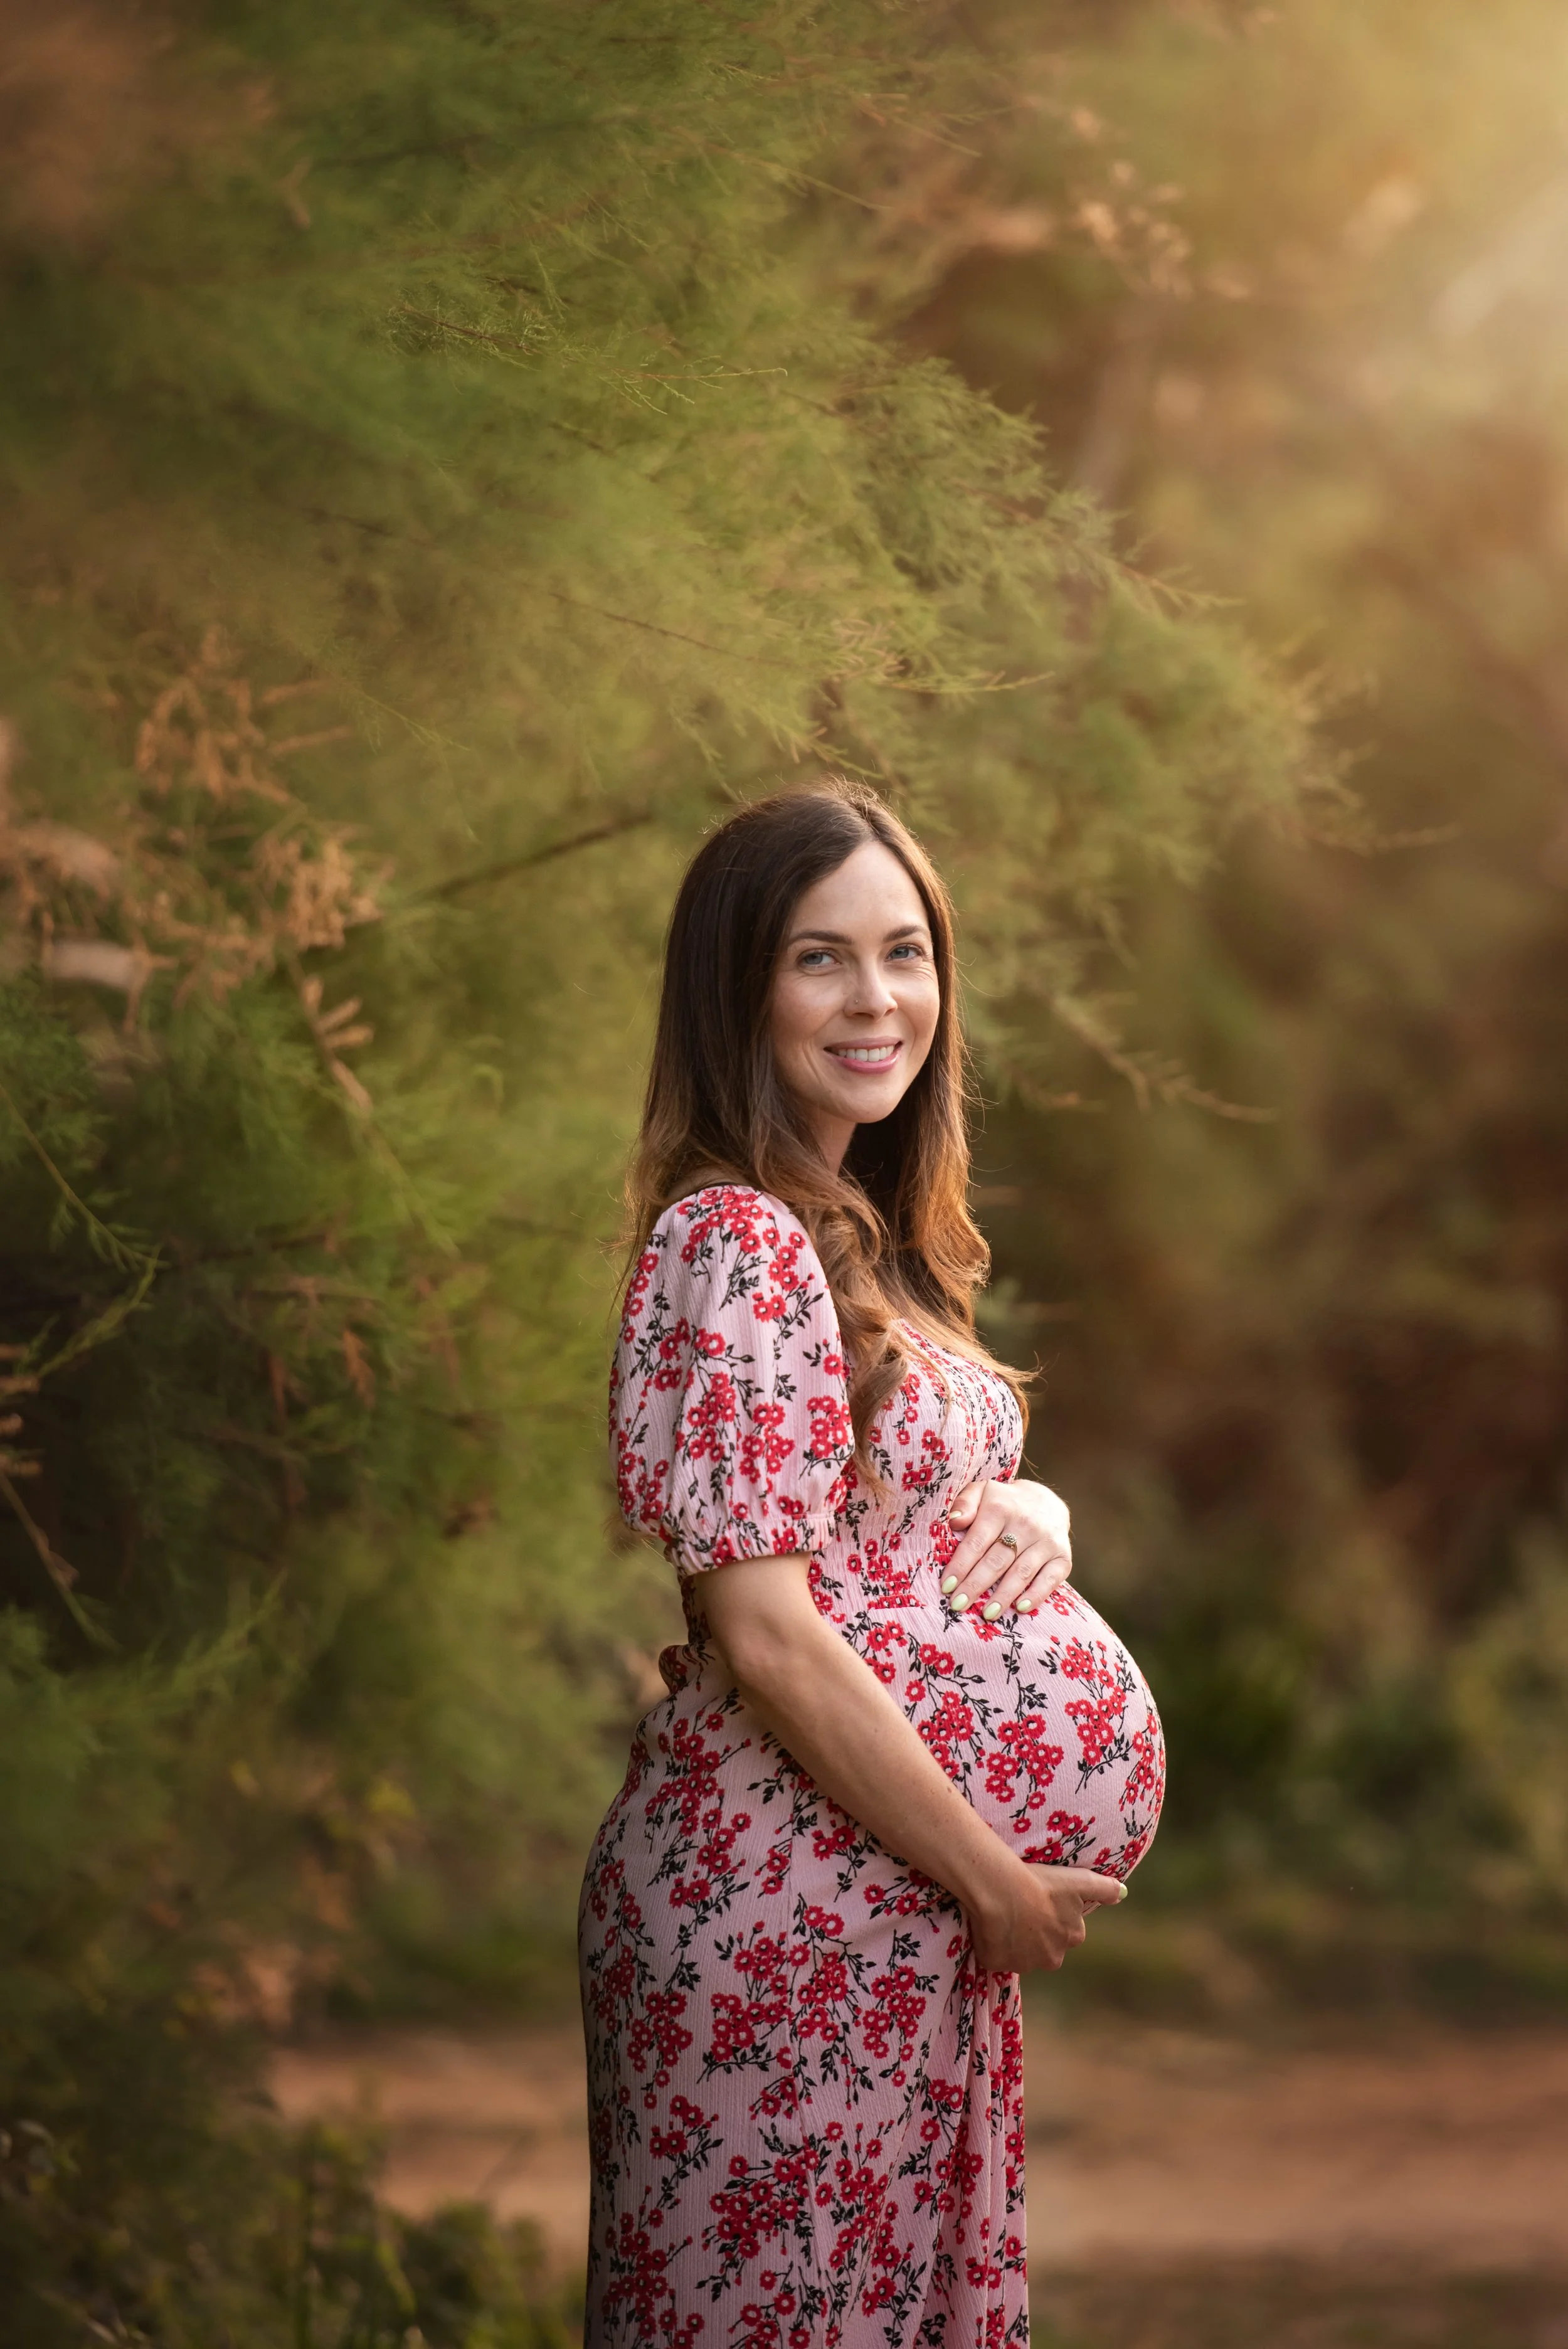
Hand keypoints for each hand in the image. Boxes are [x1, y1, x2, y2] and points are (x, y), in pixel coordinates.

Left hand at [942, 1477, 1072, 1620]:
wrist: (1046, 1501)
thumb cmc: (1003, 1503)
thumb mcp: (981, 1492)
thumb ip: (965, 1503)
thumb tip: (954, 1522)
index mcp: (1001, 1508)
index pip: (977, 1542)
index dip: (961, 1566)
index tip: (946, 1587)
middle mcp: (1026, 1524)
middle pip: (997, 1560)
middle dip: (976, 1585)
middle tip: (958, 1605)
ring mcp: (1047, 1541)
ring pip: (1022, 1572)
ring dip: (1003, 1595)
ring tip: (987, 1613)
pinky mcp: (1063, 1556)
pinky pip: (1051, 1578)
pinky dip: (1037, 1594)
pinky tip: (1021, 1608)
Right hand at [968, 1862, 1125, 1972]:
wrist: (1001, 1892)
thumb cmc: (1041, 1883)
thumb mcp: (1078, 1881)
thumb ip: (1103, 1888)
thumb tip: (1123, 1893)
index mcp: (1072, 1937)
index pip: (1066, 1930)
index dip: (1053, 1915)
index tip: (1041, 1900)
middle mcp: (1052, 1957)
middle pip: (1044, 1945)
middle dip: (1036, 1933)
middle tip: (1021, 1907)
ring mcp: (1024, 1964)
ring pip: (1021, 1952)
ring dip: (1014, 1940)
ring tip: (1002, 1914)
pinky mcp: (998, 1964)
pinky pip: (997, 1956)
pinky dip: (993, 1945)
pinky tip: (988, 1925)